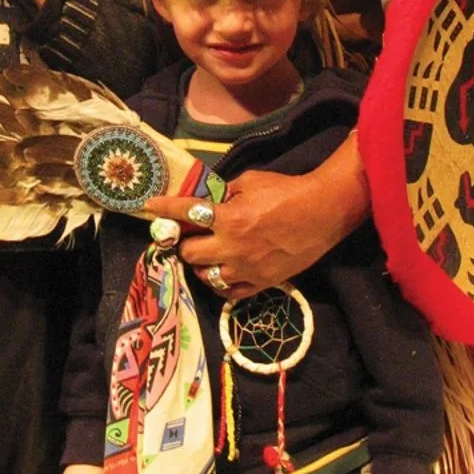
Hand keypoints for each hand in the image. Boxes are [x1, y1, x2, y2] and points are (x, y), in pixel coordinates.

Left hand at [145, 134, 369, 298]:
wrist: (322, 213)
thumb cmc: (287, 191)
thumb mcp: (251, 181)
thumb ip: (225, 193)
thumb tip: (208, 199)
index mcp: (229, 218)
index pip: (186, 212)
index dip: (165, 208)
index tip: (150, 206)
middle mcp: (232, 247)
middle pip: (189, 252)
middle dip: (183, 242)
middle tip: (187, 235)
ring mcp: (246, 269)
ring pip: (205, 276)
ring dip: (199, 264)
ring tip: (203, 255)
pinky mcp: (261, 283)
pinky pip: (228, 292)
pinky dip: (218, 283)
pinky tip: (219, 273)